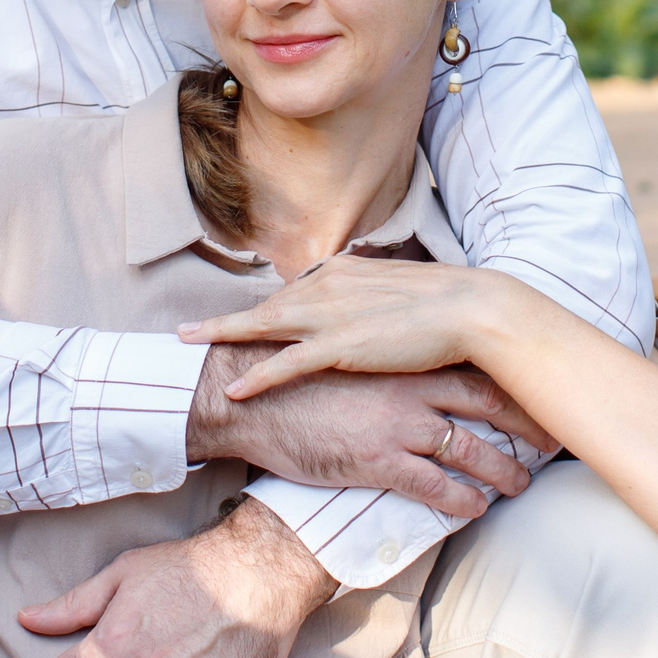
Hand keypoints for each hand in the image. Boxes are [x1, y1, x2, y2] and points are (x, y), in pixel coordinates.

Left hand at [184, 256, 537, 400]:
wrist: (471, 309)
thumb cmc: (445, 307)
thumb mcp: (398, 295)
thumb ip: (371, 303)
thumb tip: (365, 316)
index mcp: (342, 270)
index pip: (292, 292)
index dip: (262, 310)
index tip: (237, 322)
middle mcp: (328, 285)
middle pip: (266, 305)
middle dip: (225, 321)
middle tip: (187, 332)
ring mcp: (331, 315)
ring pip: (262, 326)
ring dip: (222, 336)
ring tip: (187, 345)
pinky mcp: (340, 346)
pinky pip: (286, 363)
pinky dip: (257, 375)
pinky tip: (234, 386)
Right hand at [185, 343, 553, 518]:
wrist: (244, 394)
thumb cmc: (293, 373)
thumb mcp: (342, 344)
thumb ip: (380, 345)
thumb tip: (400, 342)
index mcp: (406, 357)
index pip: (476, 366)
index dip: (513, 383)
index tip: (539, 395)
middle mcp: (411, 386)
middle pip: (488, 404)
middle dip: (525, 425)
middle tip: (551, 442)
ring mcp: (397, 423)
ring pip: (469, 450)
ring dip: (502, 471)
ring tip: (521, 486)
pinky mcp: (377, 460)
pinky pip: (434, 486)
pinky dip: (461, 501)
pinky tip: (476, 511)